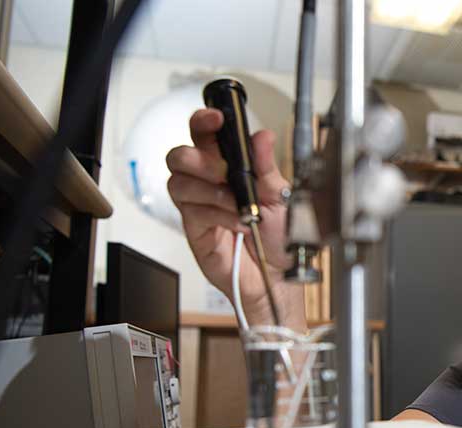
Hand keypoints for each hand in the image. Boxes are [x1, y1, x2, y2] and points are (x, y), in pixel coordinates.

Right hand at [167, 108, 305, 328]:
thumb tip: (262, 137)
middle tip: (223, 170)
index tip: (215, 118)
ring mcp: (199, 205)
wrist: (277, 275)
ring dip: (212, 191)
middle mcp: (209, 182)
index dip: (203, 122)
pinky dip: (218, 214)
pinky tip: (238, 222)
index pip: (206, 135)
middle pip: (180, 156)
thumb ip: (267, 167)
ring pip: (179, 183)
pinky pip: (193, 212)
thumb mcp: (281, 196)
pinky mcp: (195, 229)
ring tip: (239, 204)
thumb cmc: (278, 235)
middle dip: (200, 159)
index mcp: (230, 166)